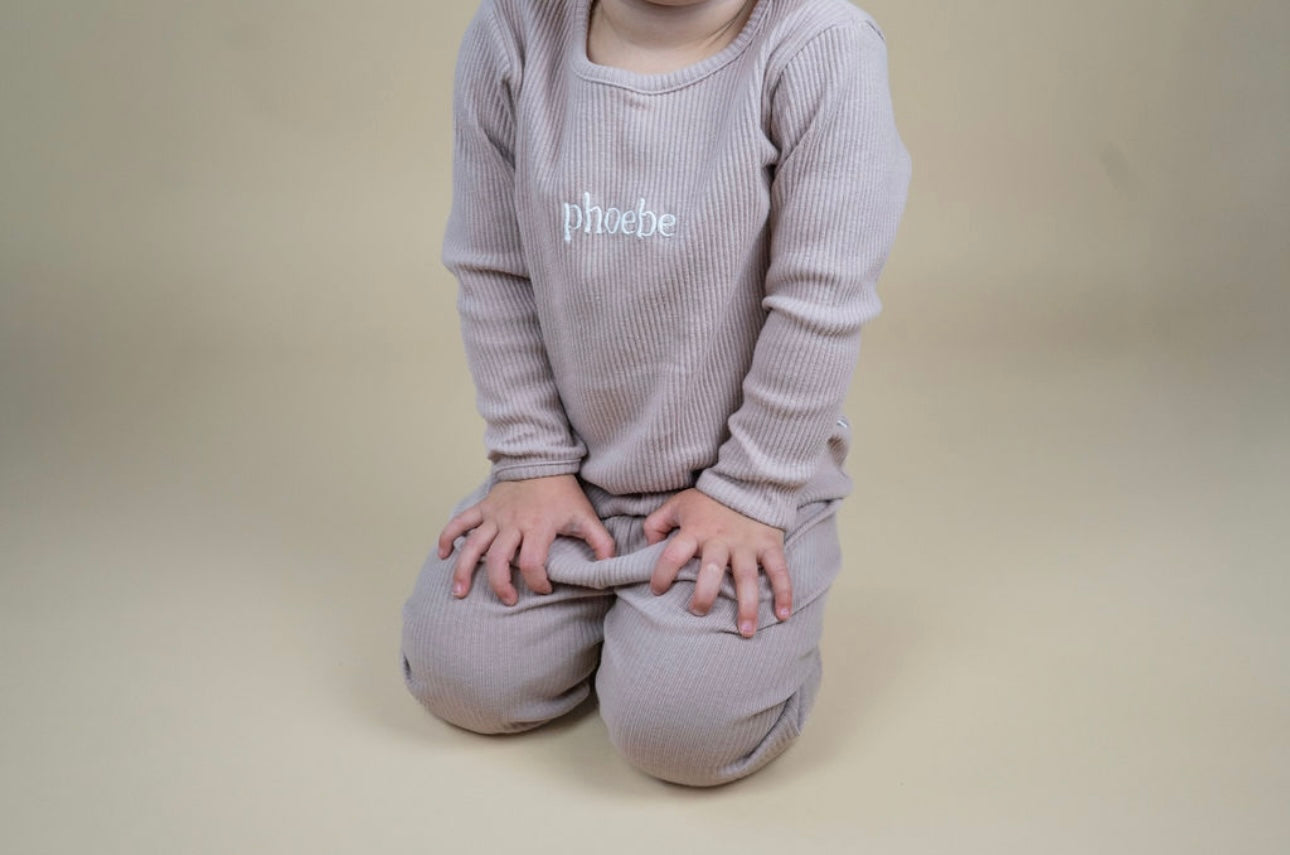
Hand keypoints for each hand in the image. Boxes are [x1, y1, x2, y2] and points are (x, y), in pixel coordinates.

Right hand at [438, 474, 615, 604]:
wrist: (542, 460)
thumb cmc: (563, 492)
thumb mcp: (585, 515)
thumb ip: (600, 541)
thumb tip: (610, 565)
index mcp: (539, 526)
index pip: (534, 562)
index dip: (538, 581)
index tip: (545, 590)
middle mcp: (513, 523)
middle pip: (500, 559)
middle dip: (501, 584)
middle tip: (508, 600)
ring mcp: (495, 515)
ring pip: (474, 545)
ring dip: (464, 570)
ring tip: (460, 593)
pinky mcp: (483, 507)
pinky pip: (460, 522)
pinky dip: (447, 537)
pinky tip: (443, 555)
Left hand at [644, 489, 790, 638]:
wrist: (747, 479)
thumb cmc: (707, 500)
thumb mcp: (677, 504)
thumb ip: (656, 524)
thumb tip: (647, 547)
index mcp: (695, 530)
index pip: (672, 555)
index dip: (662, 574)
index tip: (658, 591)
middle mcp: (720, 539)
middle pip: (711, 570)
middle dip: (704, 595)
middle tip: (698, 613)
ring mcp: (747, 543)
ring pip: (747, 577)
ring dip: (747, 606)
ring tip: (745, 632)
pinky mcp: (769, 544)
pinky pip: (778, 570)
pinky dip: (784, 592)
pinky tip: (783, 615)